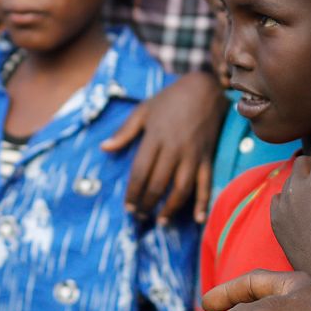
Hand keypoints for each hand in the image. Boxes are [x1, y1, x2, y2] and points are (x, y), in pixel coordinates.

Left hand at [102, 72, 225, 223]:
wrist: (205, 89)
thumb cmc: (170, 99)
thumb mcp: (143, 110)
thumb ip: (124, 131)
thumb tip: (104, 148)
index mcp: (155, 138)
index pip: (140, 172)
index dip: (132, 192)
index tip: (127, 206)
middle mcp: (174, 149)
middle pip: (158, 184)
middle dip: (147, 203)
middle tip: (140, 215)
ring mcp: (192, 155)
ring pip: (181, 188)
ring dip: (171, 208)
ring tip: (161, 221)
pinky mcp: (207, 158)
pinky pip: (206, 183)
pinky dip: (203, 202)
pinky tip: (198, 218)